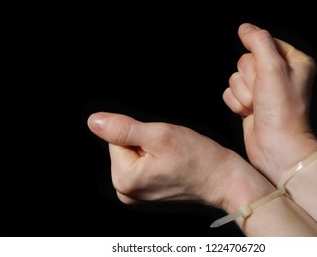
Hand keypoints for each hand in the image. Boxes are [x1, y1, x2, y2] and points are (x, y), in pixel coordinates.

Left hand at [87, 112, 268, 211]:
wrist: (223, 179)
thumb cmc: (198, 158)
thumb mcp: (160, 136)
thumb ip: (123, 128)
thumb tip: (93, 122)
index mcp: (125, 179)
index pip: (116, 137)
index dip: (141, 133)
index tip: (162, 143)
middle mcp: (125, 191)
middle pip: (123, 147)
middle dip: (145, 142)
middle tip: (170, 150)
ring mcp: (135, 194)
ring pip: (134, 154)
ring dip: (152, 150)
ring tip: (172, 158)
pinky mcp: (145, 192)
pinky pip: (142, 164)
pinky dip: (155, 158)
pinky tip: (171, 164)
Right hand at [223, 23, 316, 183]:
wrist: (276, 147)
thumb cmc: (282, 111)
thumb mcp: (272, 68)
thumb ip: (258, 42)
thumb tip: (244, 28)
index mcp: (293, 62)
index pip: (264, 42)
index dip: (259, 58)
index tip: (265, 74)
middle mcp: (278, 74)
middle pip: (246, 60)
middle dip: (250, 80)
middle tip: (263, 95)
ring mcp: (263, 90)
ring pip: (235, 77)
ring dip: (243, 94)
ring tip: (257, 107)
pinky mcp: (250, 104)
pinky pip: (230, 92)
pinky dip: (236, 103)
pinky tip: (249, 113)